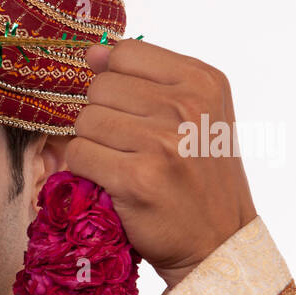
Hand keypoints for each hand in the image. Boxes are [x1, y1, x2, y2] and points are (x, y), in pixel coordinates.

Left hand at [50, 39, 257, 288]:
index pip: (124, 53)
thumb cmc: (199, 177)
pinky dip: (85, 171)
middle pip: (100, 88)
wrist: (217, 242)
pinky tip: (112, 184)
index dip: (115, 84)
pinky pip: (79, 155)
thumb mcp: (193, 116)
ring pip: (85, 121)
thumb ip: (145, 78)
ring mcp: (163, 142)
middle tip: (130, 148)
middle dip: (103, 118)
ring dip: (93, 146)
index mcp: (203, 81)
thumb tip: (94, 52)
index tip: (132, 112)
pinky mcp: (137, 178)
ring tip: (123, 165)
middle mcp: (187, 106)